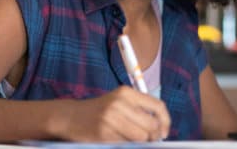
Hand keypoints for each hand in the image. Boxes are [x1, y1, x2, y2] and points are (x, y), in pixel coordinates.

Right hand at [54, 86, 170, 141]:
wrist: (71, 116)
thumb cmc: (100, 110)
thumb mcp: (120, 101)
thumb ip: (139, 110)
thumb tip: (161, 129)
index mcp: (126, 92)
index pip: (157, 106)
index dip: (165, 122)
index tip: (164, 132)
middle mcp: (119, 103)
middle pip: (151, 125)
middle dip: (153, 136)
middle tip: (149, 140)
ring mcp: (110, 118)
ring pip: (141, 137)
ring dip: (140, 142)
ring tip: (131, 139)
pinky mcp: (103, 133)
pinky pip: (125, 144)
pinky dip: (125, 145)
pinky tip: (117, 140)